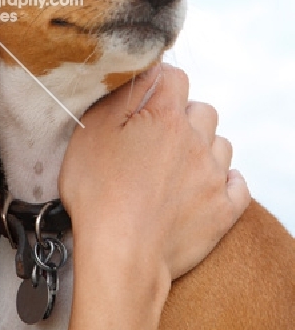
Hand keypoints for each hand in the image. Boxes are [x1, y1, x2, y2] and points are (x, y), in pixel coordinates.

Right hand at [58, 64, 250, 294]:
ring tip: (175, 167)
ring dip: (203, 148)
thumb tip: (142, 74)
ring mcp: (213, 177)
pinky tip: (202, 188)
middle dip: (183, 118)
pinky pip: (238, 184)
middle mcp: (196, 141)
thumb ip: (121, 95)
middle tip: (155, 139)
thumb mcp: (92, 131)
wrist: (122, 255)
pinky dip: (224, 182)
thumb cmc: (99, 195)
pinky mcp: (223, 211)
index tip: (144, 99)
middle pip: (202, 111)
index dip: (159, 84)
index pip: (175, 78)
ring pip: (221, 145)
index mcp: (165, 117)